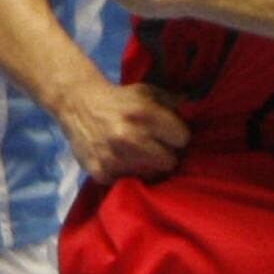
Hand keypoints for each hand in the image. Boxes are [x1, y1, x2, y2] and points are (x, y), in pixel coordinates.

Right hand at [56, 76, 187, 180]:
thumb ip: (173, 102)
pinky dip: (127, 173)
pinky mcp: (101, 172)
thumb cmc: (119, 100)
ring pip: (151, 175)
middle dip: (165, 154)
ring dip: (148, 166)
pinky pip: (128, 181)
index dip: (176, 136)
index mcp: (144, 115)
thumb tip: (195, 107)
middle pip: (170, 162)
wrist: (77, 104)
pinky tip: (121, 159)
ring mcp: (114, 157)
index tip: (168, 134)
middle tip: (154, 146)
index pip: (182, 139)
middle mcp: (129, 137)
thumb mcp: (147, 92)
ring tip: (137, 152)